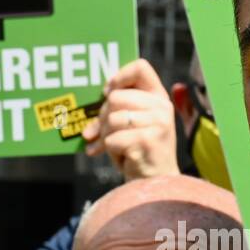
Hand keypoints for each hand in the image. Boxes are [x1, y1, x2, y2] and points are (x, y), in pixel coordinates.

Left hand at [82, 59, 179, 181]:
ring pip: (112, 120)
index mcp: (158, 97)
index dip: (118, 77)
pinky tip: (122, 157)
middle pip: (115, 98)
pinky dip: (110, 151)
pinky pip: (112, 140)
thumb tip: (88, 120)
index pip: (140, 68)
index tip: (106, 93)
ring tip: (114, 147)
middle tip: (104, 133)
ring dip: (105, 137)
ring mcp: (157, 123)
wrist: (154, 181)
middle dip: (102, 118)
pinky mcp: (147, 141)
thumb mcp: (130, 126)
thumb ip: (116, 112)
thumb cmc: (138, 151)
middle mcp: (161, 107)